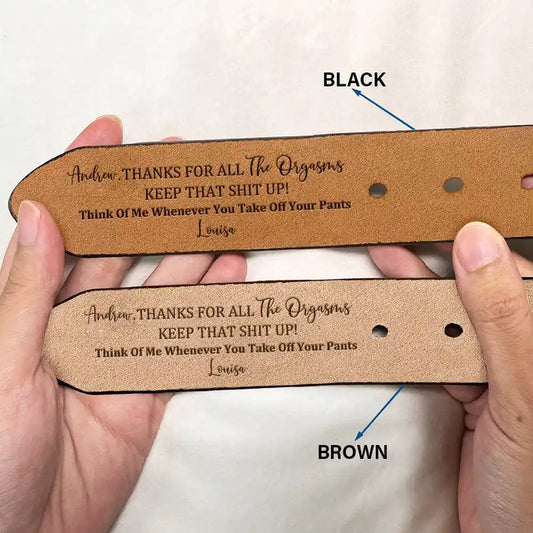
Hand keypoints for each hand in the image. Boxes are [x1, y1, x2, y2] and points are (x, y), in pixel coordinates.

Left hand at [0, 116, 246, 532]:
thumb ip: (28, 293)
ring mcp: (118, 354)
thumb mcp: (1, 367)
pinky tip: (227, 276)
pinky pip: (185, 341)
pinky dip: (209, 307)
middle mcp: (78, 322)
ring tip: (220, 216)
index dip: (87, 180)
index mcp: (33, 309)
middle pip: (124, 254)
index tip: (110, 134)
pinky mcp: (149, 391)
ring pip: (162, 291)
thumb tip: (44, 218)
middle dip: (153, 210)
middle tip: (185, 171)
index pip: (65, 230)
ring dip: (191, 253)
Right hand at [369, 223, 532, 531]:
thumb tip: (477, 245)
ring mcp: (493, 376)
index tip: (437, 224)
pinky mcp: (467, 398)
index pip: (511, 276)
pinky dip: (410, 343)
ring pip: (448, 327)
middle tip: (393, 247)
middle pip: (472, 298)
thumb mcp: (521, 390)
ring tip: (383, 274)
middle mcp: (521, 352)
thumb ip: (502, 318)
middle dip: (431, 271)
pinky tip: (392, 326)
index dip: (475, 246)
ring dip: (415, 305)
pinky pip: (435, 358)